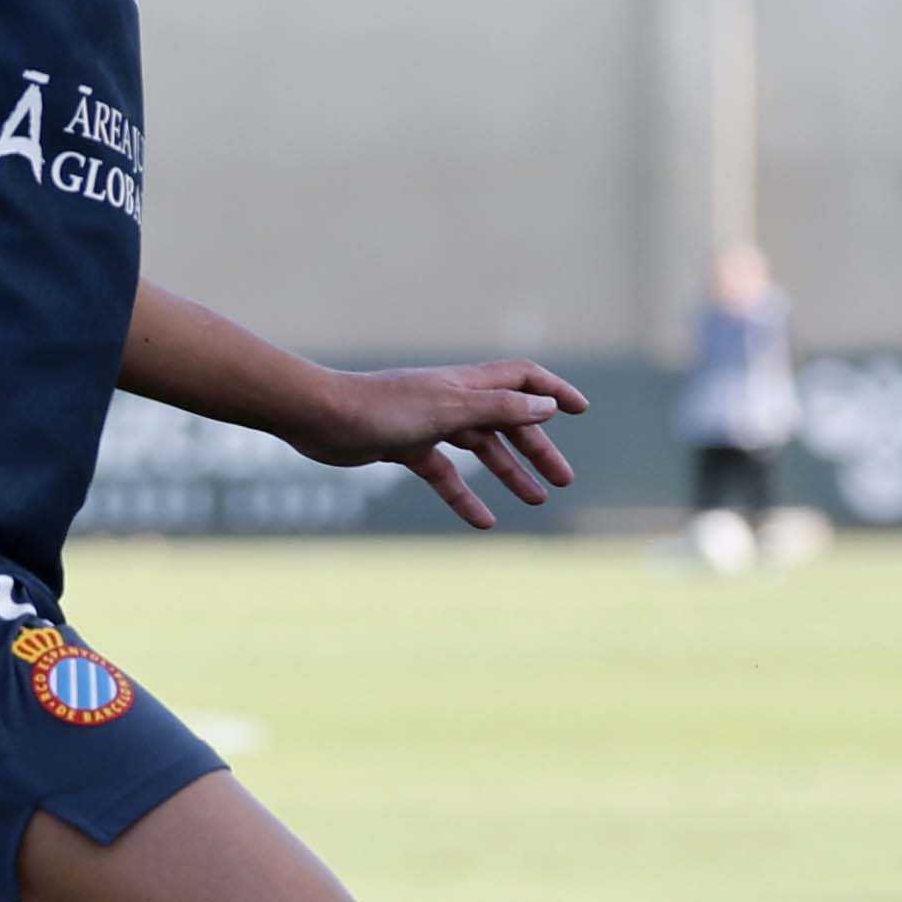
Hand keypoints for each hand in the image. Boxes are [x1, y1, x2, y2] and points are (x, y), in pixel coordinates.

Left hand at [298, 358, 586, 529]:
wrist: (320, 418)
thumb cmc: (382, 408)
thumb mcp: (448, 410)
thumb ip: (498, 409)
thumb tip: (546, 408)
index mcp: (466, 383)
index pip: (522, 379)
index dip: (553, 391)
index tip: (581, 411)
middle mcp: (451, 399)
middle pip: (507, 420)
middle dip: (537, 448)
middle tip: (562, 481)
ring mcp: (428, 423)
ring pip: (479, 448)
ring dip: (508, 472)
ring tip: (536, 500)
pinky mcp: (405, 447)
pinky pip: (444, 474)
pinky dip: (463, 496)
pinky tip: (482, 522)